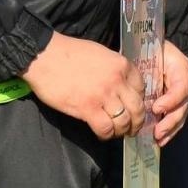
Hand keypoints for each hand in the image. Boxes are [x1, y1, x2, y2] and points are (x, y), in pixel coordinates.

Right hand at [22, 31, 144, 140]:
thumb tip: (119, 84)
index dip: (140, 101)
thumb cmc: (70, 53)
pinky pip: (105, 127)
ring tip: (118, 133)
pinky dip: (107, 134)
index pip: (141, 87)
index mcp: (121, 65)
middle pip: (137, 107)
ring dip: (123, 130)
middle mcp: (117, 81)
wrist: (46, 57)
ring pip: (123, 120)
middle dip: (137, 121)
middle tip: (133, 128)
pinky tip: (104, 134)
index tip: (135, 108)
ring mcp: (103, 95)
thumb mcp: (102, 54)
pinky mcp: (87, 108)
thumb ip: (114, 69)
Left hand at [152, 41, 187, 146]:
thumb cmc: (143, 48)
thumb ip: (142, 66)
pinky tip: (160, 140)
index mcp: (179, 66)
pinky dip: (169, 130)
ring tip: (158, 138)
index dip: (172, 99)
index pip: (182, 85)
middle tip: (157, 131)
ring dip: (170, 128)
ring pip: (181, 113)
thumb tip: (130, 85)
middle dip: (171, 120)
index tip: (156, 108)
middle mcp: (182, 80)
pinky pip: (174, 118)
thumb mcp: (144, 51)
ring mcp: (179, 92)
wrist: (144, 45)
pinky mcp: (172, 102)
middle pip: (184, 103)